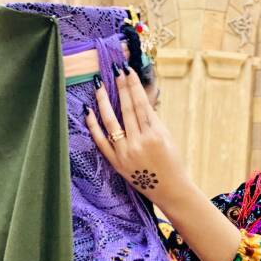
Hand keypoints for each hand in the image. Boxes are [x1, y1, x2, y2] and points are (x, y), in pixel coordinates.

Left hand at [85, 63, 189, 208]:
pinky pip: (102, 142)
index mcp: (156, 134)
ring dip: (104, 102)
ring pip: (111, 122)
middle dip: (121, 88)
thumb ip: (152, 120)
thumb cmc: (172, 162)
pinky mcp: (117, 163)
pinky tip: (88, 111)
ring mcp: (126, 153)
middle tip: (114, 71)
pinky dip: (94, 126)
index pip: (141, 104)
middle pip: (127, 109)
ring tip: (99, 86)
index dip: (133, 86)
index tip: (127, 71)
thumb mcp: (168, 137)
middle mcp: (140, 142)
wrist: (170, 189)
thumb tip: (138, 99)